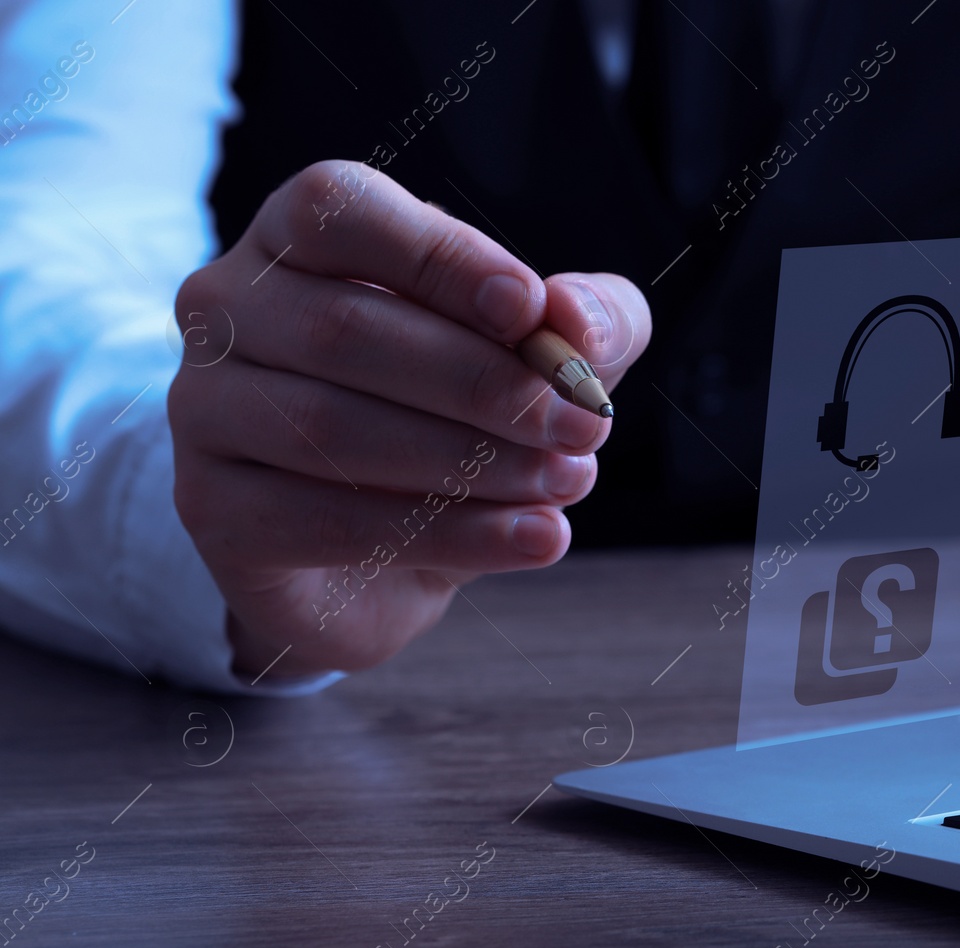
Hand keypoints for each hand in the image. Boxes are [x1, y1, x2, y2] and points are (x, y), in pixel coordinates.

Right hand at [168, 161, 650, 678]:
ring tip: (567, 481)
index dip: (441, 257)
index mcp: (298, 237)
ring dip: (472, 462)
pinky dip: (451, 533)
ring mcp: (204, 409)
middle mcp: (228, 307)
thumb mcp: (548, 354)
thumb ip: (586, 318)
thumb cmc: (467, 414)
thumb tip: (574, 321)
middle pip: (345, 330)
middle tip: (584, 424)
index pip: (343, 212)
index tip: (531, 310)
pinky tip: (536, 538)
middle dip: (484, 383)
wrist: (389, 553)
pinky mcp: (214, 510)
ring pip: (332, 429)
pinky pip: (327, 522)